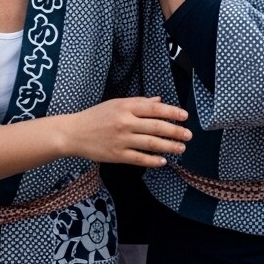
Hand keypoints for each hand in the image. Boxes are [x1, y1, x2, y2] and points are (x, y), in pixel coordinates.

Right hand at [70, 96, 190, 166]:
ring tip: (181, 148)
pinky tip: (163, 161)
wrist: (74, 133)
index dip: (172, 112)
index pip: (154, 109)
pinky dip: (153, 160)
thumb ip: (139, 102)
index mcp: (126, 106)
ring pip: (151, 143)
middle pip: (156, 127)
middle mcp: (125, 122)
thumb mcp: (117, 103)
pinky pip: (139, 158)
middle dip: (175, 131)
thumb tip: (159, 101)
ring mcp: (121, 140)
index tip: (184, 116)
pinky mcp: (117, 155)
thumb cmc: (96, 116)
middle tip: (188, 135)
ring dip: (168, 146)